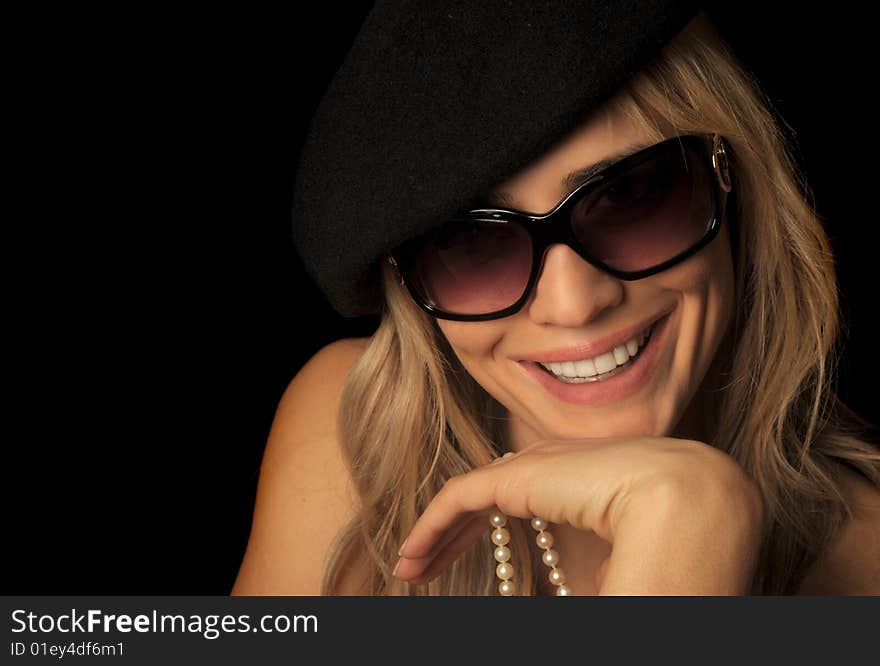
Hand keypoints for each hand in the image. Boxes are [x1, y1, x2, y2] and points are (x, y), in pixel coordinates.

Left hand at [393, 436, 764, 593]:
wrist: (693, 508)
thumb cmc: (681, 545)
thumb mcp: (624, 564)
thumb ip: (591, 570)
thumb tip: (580, 587)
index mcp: (589, 482)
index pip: (527, 499)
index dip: (490, 533)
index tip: (473, 567)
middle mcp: (560, 466)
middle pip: (493, 495)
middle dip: (455, 534)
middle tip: (424, 566)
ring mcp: (539, 465)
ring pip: (471, 498)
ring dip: (437, 533)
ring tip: (409, 567)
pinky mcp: (518, 476)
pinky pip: (459, 498)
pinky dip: (430, 526)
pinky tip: (411, 558)